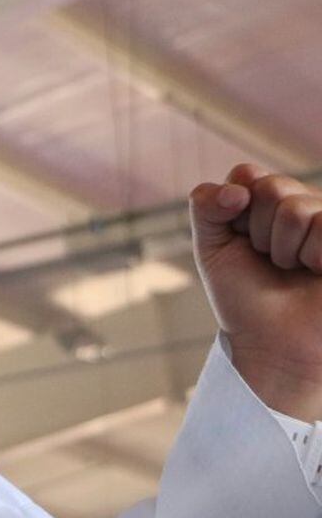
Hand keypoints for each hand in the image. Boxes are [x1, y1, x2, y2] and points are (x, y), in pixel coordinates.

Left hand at [190, 163, 321, 420]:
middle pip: (272, 186)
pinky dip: (312, 253)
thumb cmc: (243, 296)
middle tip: (268, 259)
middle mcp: (303, 205)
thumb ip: (206, 206)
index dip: (233, 209)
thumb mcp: (210, 246)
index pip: (247, 174)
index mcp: (270, 202)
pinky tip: (317, 270)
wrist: (272, 344)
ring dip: (283, 247)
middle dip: (258, 230)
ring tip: (292, 268)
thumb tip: (238, 189)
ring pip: (297, 208)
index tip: (238, 240)